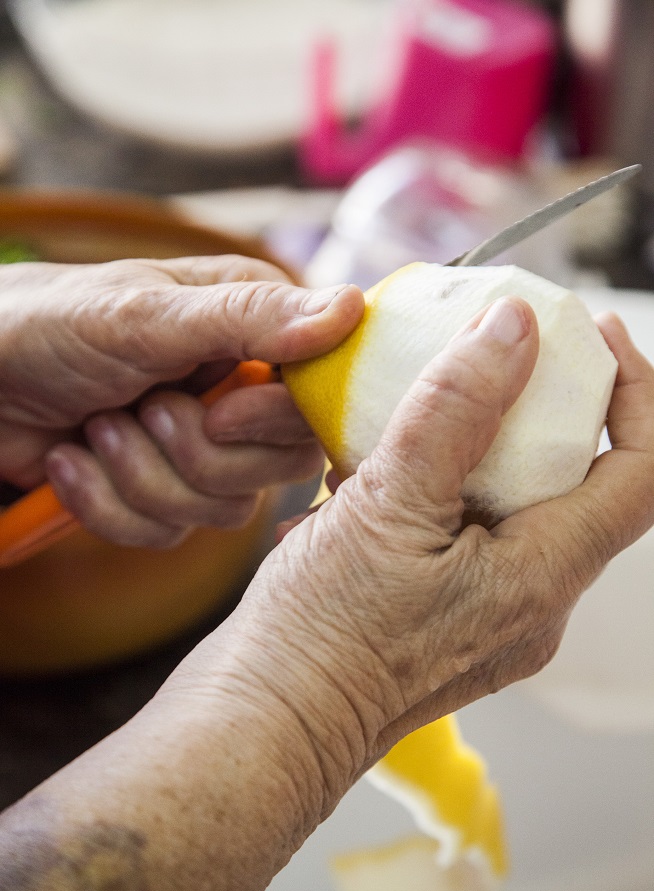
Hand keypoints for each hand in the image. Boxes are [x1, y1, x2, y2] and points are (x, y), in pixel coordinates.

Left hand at [0, 257, 363, 545]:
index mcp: (255, 330)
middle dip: (195, 454)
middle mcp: (241, 392)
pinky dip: (108, 505)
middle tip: (142, 410)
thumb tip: (353, 310)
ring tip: (95, 429)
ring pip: (224, 509)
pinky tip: (72, 462)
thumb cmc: (51, 326)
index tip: (220, 412)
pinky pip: (169, 534)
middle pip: (281, 466)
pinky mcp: (165, 494)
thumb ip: (250, 318)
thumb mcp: (147, 315)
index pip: (319, 397)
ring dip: (141, 476)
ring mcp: (205, 449)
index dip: (273, 420)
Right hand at [197, 297, 653, 807]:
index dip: (634, 393)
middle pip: (576, 484)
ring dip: (475, 447)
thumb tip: (513, 331)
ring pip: (509, 506)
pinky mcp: (439, 617)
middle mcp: (527, 604)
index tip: (597, 335)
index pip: (639, 473)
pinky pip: (460, 533)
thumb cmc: (320, 642)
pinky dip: (432, 489)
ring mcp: (484, 615)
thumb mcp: (388, 506)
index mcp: (539, 579)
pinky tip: (367, 473)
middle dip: (545, 410)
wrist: (260, 729)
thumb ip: (455, 411)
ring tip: (415, 408)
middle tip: (498, 355)